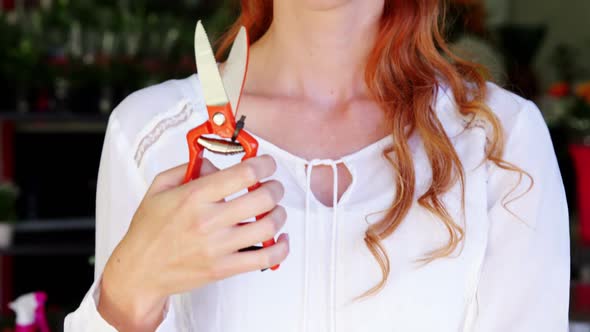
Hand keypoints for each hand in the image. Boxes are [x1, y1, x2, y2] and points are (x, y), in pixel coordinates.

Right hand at [97, 155, 288, 330]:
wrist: (139, 271)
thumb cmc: (149, 231)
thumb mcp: (159, 188)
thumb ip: (189, 168)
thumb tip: (217, 163)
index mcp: (194, 196)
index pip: (244, 174)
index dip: (264, 164)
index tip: (267, 164)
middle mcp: (208, 220)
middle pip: (263, 198)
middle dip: (275, 188)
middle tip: (273, 187)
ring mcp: (218, 247)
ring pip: (268, 226)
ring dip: (280, 214)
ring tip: (274, 211)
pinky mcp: (224, 268)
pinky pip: (265, 259)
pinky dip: (281, 248)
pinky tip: (279, 240)